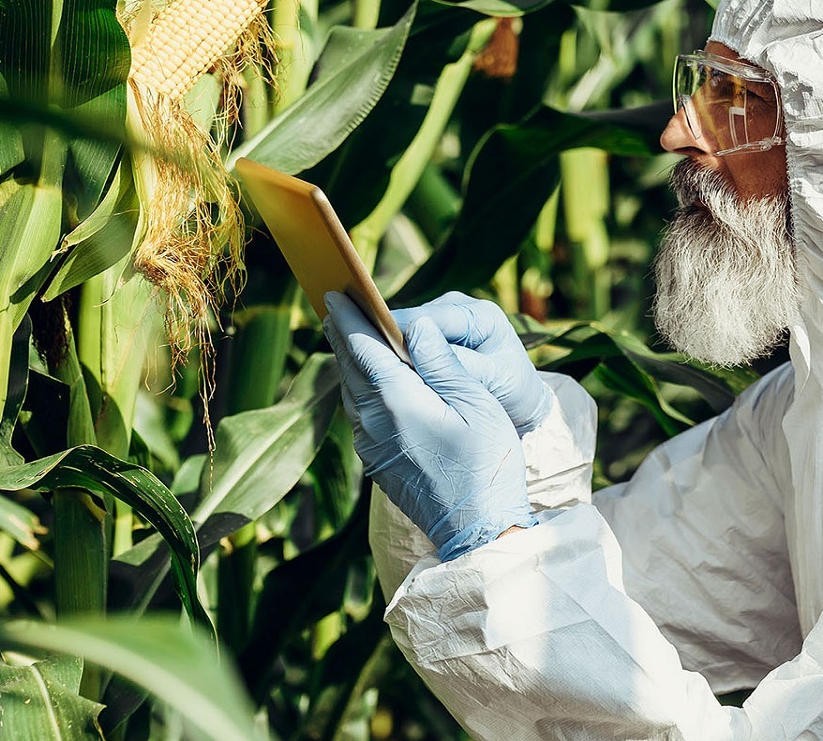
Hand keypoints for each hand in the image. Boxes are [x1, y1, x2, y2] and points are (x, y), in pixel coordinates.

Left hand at [323, 291, 535, 560]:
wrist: (479, 531)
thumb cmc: (489, 465)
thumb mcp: (478, 405)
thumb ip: (443, 363)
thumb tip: (416, 327)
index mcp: (398, 402)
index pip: (364, 347)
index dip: (349, 317)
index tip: (335, 291)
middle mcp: (374, 422)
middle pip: (349, 367)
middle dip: (342, 333)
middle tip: (333, 303)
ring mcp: (371, 445)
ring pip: (351, 391)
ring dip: (348, 360)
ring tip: (347, 335)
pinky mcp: (377, 462)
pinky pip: (359, 414)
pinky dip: (359, 387)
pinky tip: (368, 380)